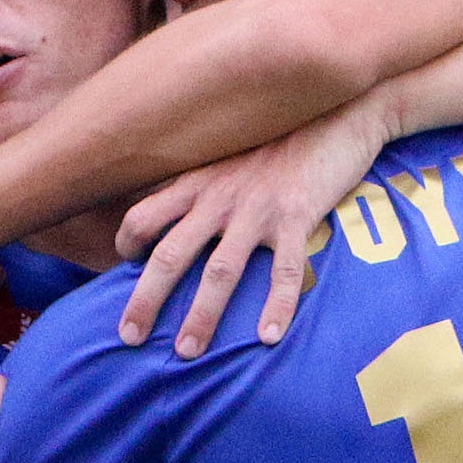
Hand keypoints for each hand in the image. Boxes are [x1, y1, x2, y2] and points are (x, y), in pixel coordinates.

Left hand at [114, 95, 391, 358]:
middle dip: (146, 299)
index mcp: (199, 181)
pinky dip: (276, 306)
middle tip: (130, 337)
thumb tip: (179, 215)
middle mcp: (219, 197)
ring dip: (201, 315)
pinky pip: (284, 269)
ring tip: (187, 352)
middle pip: (170, 254)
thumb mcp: (231, 154)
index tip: (122, 267)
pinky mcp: (298, 216)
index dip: (126, 243)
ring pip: (220, 271)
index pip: (143, 214)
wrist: (340, 110)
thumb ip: (204, 183)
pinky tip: (267, 338)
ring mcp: (257, 208)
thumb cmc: (284, 137)